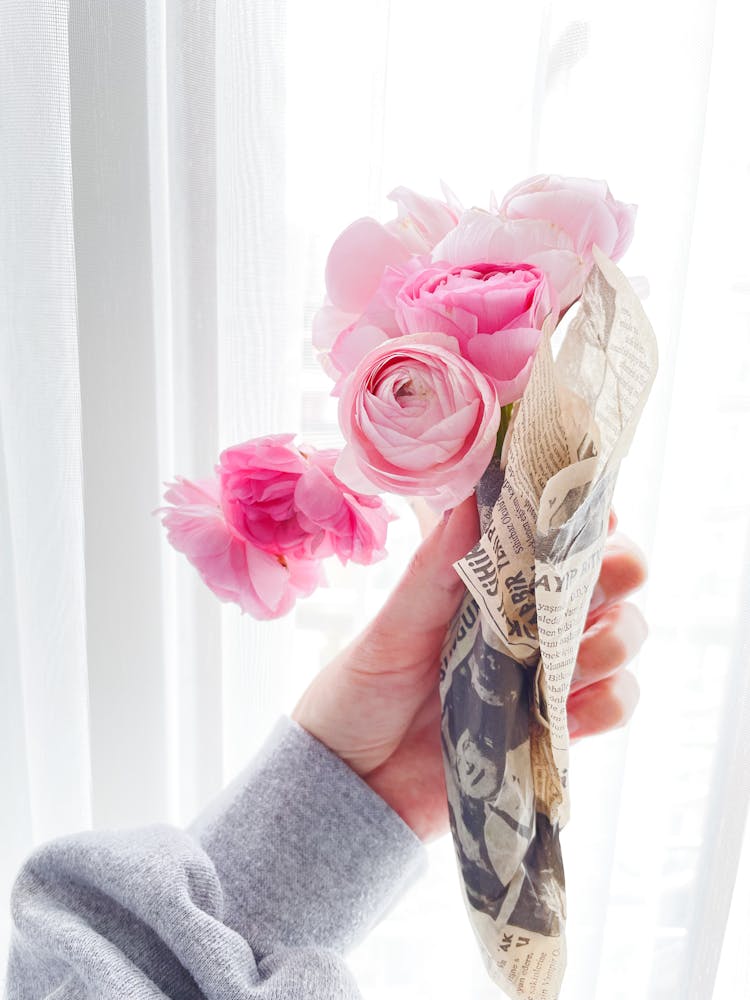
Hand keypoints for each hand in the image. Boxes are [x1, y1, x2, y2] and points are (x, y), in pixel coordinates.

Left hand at [292, 496, 647, 841]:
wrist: (352, 784)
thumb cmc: (362, 690)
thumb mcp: (391, 628)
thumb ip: (434, 570)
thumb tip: (469, 498)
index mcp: (491, 580)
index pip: (556, 531)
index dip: (584, 513)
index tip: (590, 508)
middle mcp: (529, 618)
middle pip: (609, 577)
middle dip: (620, 568)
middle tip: (598, 575)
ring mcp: (546, 672)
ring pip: (621, 636)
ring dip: (615, 637)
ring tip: (574, 654)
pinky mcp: (553, 727)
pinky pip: (611, 705)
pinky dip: (610, 702)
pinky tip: (571, 709)